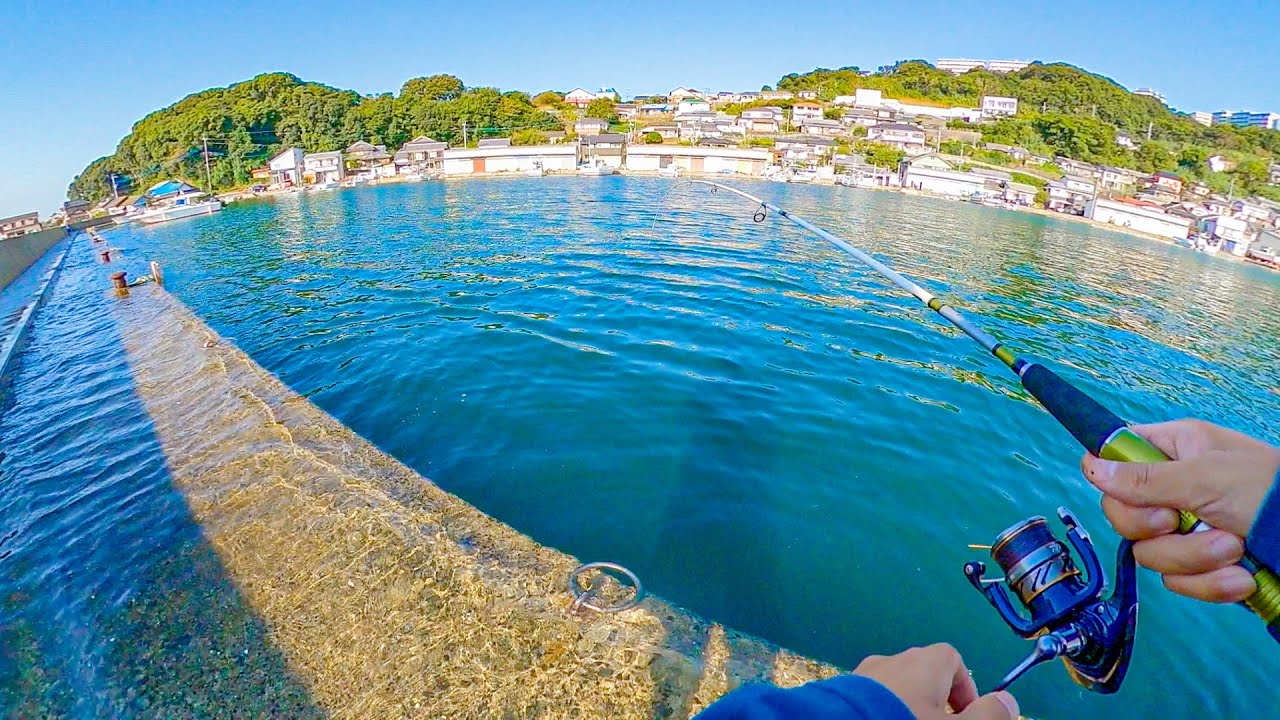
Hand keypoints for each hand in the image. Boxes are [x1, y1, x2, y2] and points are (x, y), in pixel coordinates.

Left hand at [854, 643, 1017, 719]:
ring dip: (906, 707)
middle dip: (936, 702)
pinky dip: (881, 710)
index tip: (967, 716)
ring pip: (895, 688)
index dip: (965, 688)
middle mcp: (892, 660)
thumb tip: (1009, 701)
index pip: (953, 659)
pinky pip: (870, 698)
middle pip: (923, 674)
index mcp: (924, 663)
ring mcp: (862, 675)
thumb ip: (987, 716)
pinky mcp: (842, 692)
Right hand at [1081, 419, 1279, 602]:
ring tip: (1235, 549)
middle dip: (1158, 531)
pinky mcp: (1200, 565)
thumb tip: (1089, 466)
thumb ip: (1147, 478)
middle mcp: (1173, 489)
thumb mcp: (1208, 477)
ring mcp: (1186, 530)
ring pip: (1151, 555)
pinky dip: (1209, 584)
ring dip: (1194, 559)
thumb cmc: (1273, 491)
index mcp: (1173, 451)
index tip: (1138, 499)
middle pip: (1124, 517)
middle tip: (1181, 522)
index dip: (1113, 484)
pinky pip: (1178, 582)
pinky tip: (1240, 577)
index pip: (1112, 461)